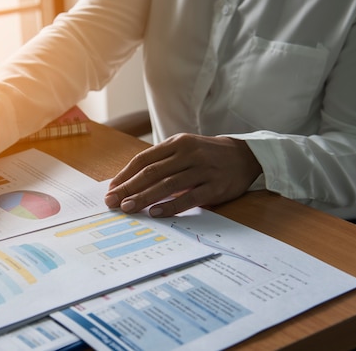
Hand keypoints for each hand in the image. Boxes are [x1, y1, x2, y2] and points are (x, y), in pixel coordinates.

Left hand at [104, 134, 261, 216]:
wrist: (244, 155)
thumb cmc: (206, 154)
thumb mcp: (184, 148)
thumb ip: (161, 161)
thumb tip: (130, 182)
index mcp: (177, 143)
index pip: (144, 159)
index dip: (125, 175)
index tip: (111, 188)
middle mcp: (188, 154)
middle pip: (152, 172)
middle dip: (129, 188)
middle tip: (112, 201)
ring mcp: (202, 170)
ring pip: (167, 185)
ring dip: (144, 198)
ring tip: (128, 208)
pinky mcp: (215, 187)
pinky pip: (189, 198)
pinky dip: (170, 206)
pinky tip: (155, 213)